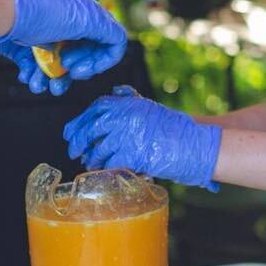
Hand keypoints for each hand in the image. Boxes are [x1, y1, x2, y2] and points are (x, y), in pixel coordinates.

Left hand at [0, 0, 127, 93]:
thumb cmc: (37, 12)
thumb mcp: (83, 18)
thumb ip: (108, 32)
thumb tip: (118, 44)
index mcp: (86, 10)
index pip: (109, 40)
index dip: (100, 60)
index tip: (82, 69)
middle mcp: (68, 21)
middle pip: (85, 55)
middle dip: (75, 72)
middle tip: (64, 74)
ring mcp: (47, 33)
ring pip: (60, 65)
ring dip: (54, 80)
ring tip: (41, 87)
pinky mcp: (26, 44)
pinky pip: (38, 66)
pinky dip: (36, 76)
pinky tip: (28, 78)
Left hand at [63, 86, 221, 189]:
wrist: (194, 144)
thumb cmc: (175, 128)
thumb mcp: (151, 108)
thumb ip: (132, 100)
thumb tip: (115, 91)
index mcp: (129, 103)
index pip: (97, 107)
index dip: (80, 120)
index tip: (70, 131)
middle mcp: (126, 116)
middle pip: (91, 127)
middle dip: (79, 140)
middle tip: (74, 151)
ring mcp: (128, 135)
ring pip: (99, 148)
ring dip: (92, 158)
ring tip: (91, 164)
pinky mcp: (132, 153)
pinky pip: (110, 163)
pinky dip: (105, 170)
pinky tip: (104, 173)